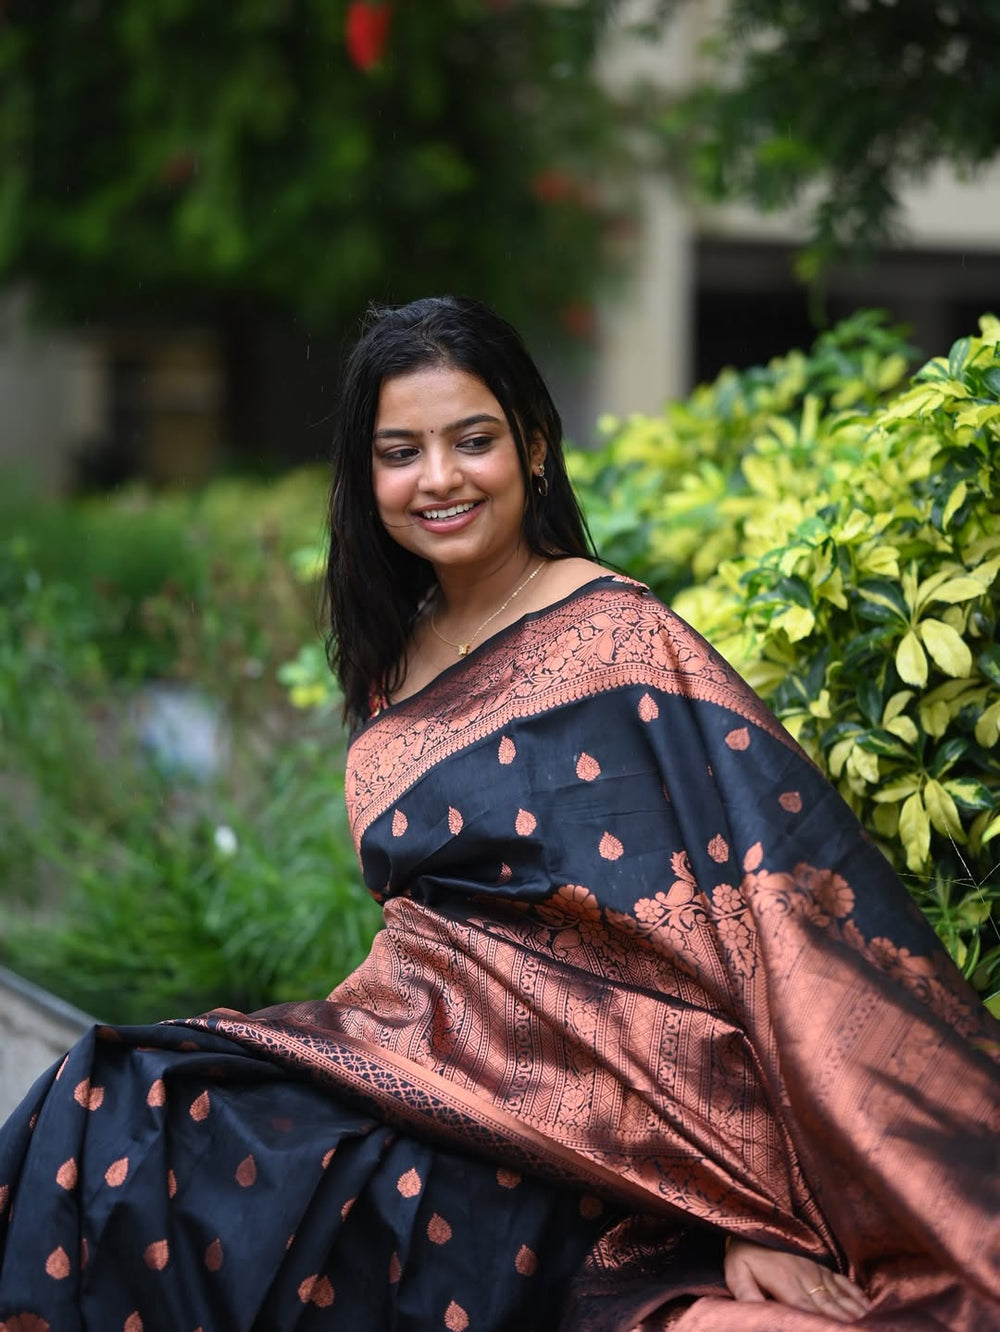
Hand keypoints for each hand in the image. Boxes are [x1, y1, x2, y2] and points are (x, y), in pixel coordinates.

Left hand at [724, 1238, 871, 1322]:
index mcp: (787, 1284)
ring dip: (855, 1312)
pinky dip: (856, 1295)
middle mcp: (806, 1278)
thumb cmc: (744, 1256)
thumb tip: (756, 1314)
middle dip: (846, 1323)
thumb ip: (747, 1294)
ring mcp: (816, 1271)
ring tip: (870, 1324)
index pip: (808, 1310)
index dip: (823, 1323)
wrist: (754, 1225)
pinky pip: (842, 1282)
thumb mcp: (737, 1273)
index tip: (838, 1331)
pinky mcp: (820, 1267)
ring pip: (840, 1296)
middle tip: (864, 1331)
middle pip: (830, 1307)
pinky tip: (867, 1305)